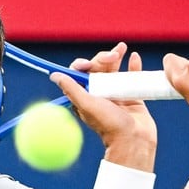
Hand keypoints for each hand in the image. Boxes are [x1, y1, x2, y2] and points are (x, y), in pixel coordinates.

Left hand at [50, 42, 156, 170]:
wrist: (134, 139)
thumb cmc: (109, 125)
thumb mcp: (87, 105)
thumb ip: (71, 89)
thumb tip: (53, 75)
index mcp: (85, 96)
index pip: (80, 74)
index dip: (83, 65)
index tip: (88, 63)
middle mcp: (99, 94)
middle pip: (98, 68)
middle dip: (103, 58)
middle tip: (113, 56)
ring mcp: (116, 93)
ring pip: (114, 69)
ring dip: (117, 56)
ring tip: (123, 48)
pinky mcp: (132, 95)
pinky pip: (131, 76)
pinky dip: (132, 66)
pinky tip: (134, 56)